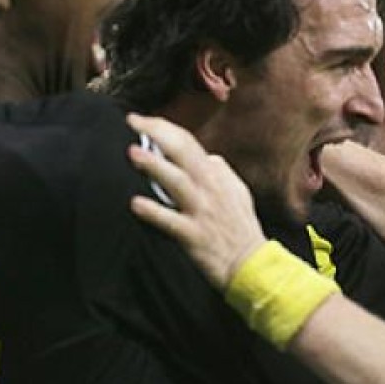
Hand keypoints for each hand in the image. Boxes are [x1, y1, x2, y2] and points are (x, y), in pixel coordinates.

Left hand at [126, 113, 266, 289]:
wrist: (251, 263)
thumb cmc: (241, 228)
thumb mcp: (238, 192)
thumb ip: (222, 172)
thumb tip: (208, 157)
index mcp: (216, 175)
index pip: (187, 142)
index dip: (163, 127)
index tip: (141, 120)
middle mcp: (209, 188)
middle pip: (182, 152)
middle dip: (157, 133)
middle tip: (132, 123)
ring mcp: (201, 210)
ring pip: (176, 181)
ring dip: (154, 166)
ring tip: (133, 153)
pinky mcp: (194, 235)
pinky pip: (171, 221)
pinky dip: (153, 211)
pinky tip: (135, 203)